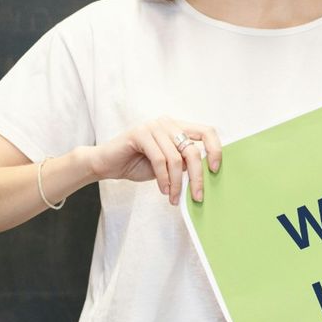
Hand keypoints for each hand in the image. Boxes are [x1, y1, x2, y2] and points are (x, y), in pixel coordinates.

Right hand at [87, 116, 221, 204]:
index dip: (215, 149)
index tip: (215, 170)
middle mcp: (168, 123)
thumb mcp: (167, 165)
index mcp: (178, 127)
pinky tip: (164, 190)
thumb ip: (184, 164)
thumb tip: (205, 173)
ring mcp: (154, 126)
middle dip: (197, 177)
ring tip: (175, 198)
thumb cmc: (137, 164)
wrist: (106, 164)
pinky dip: (164, 179)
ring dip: (177, 183)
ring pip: (176, 159)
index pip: (207, 131)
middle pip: (193, 150)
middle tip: (197, 196)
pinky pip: (160, 160)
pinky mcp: (140, 134)